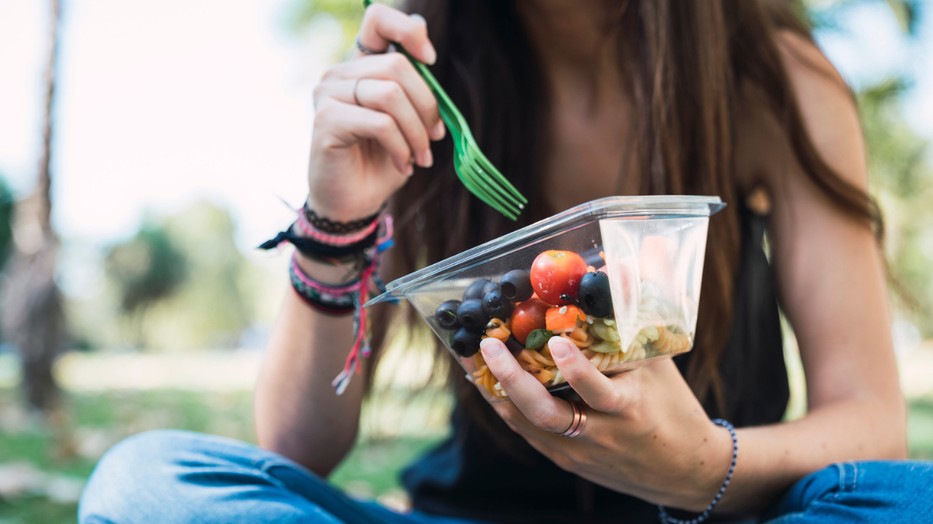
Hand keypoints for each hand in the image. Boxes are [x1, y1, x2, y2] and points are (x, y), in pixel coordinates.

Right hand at [307, 3, 444, 220]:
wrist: (353, 202)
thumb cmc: (380, 161)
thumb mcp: (407, 121)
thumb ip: (414, 90)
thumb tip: (429, 59)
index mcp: (359, 67)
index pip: (377, 20)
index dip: (409, 30)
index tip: (430, 59)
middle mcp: (339, 74)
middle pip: (397, 65)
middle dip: (426, 105)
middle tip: (433, 138)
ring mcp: (328, 94)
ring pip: (391, 94)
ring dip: (416, 132)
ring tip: (420, 158)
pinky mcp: (326, 120)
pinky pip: (380, 123)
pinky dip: (401, 147)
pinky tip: (402, 164)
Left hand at [478, 336, 733, 511]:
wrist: (685, 471)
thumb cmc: (673, 408)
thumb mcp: (662, 363)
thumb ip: (640, 315)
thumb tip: (631, 259)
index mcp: (628, 408)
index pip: (597, 391)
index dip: (576, 369)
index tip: (557, 341)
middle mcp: (599, 432)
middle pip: (546, 413)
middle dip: (513, 379)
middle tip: (490, 345)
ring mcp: (578, 450)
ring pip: (527, 423)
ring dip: (497, 389)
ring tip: (472, 357)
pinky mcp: (565, 458)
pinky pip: (527, 432)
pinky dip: (506, 405)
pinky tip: (487, 381)